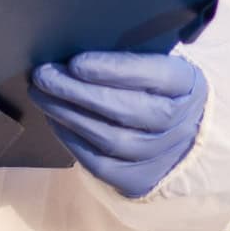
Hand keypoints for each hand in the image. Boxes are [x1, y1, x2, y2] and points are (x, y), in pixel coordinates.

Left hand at [29, 51, 206, 198]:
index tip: (76, 62)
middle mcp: (179, 124)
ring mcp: (159, 156)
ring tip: (41, 94)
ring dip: (67, 114)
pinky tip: (55, 119)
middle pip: (125, 109)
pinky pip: (99, 163)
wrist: (185, 138)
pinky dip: (71, 139)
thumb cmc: (160, 90)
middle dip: (77, 91)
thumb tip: (80, 50)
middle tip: (44, 75)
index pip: (154, 74)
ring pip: (108, 138)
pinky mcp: (138, 180)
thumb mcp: (160, 65)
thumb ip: (133, 56)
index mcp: (188, 85)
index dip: (114, 69)